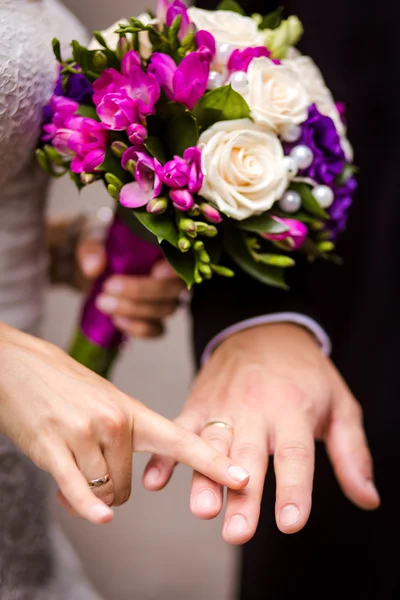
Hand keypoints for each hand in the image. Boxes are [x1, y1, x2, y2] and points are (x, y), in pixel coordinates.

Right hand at [0, 323, 248, 524]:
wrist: (16, 364)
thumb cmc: (61, 383)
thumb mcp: (104, 399)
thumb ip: (122, 437)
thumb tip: (120, 487)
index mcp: (131, 410)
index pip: (180, 441)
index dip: (213, 462)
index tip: (242, 478)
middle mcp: (113, 421)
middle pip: (126, 486)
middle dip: (111, 489)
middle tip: (89, 466)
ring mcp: (84, 433)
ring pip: (103, 490)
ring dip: (88, 494)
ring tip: (68, 467)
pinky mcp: (53, 447)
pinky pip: (79, 487)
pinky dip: (88, 506)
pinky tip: (99, 517)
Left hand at [77, 236, 184, 337]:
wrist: (94, 268)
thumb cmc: (102, 247)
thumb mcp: (92, 240)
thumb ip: (92, 248)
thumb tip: (93, 267)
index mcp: (164, 251)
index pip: (182, 261)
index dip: (174, 270)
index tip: (155, 271)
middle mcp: (172, 277)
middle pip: (173, 290)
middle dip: (141, 291)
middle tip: (108, 286)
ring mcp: (165, 300)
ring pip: (165, 310)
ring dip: (133, 309)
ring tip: (102, 302)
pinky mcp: (154, 319)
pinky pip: (156, 330)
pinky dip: (137, 328)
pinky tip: (115, 320)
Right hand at [143, 323, 379, 543]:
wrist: (262, 330)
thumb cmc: (305, 373)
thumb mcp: (340, 404)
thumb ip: (353, 453)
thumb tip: (368, 499)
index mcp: (293, 409)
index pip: (294, 453)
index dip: (293, 488)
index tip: (290, 522)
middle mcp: (256, 408)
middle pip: (249, 456)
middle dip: (242, 496)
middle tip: (237, 532)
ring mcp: (223, 405)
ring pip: (211, 445)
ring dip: (203, 478)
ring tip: (203, 510)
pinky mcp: (198, 403)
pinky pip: (180, 428)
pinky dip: (166, 455)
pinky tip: (156, 481)